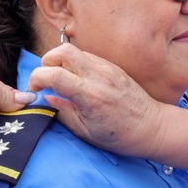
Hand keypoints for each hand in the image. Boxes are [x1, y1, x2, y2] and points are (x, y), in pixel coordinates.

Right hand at [29, 44, 165, 157]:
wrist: (151, 127)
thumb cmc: (119, 136)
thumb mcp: (84, 131)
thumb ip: (62, 112)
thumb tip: (46, 97)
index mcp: (89, 96)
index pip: (53, 74)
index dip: (36, 78)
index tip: (35, 89)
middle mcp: (99, 77)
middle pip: (63, 51)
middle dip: (47, 62)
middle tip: (47, 79)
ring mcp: (108, 69)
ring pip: (76, 51)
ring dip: (62, 62)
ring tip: (64, 81)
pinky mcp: (114, 67)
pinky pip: (89, 57)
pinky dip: (77, 64)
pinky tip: (79, 81)